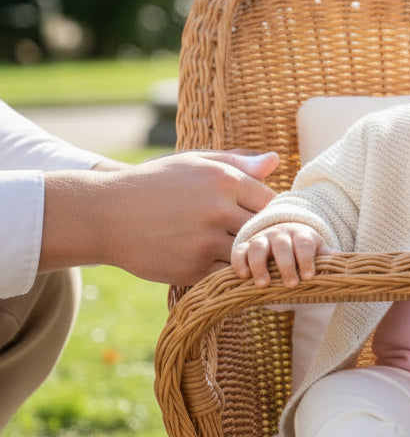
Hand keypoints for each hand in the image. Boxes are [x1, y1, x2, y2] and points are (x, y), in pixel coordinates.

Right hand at [41, 150, 278, 285]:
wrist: (107, 214)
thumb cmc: (157, 183)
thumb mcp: (195, 162)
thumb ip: (237, 162)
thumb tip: (276, 162)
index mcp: (223, 179)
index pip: (270, 200)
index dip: (270, 210)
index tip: (263, 216)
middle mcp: (218, 210)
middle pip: (263, 229)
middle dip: (265, 235)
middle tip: (267, 240)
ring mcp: (205, 241)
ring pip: (249, 254)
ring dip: (252, 257)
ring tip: (252, 256)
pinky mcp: (192, 268)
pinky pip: (227, 274)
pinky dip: (231, 273)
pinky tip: (229, 267)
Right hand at [232, 221, 326, 288]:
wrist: (285, 236)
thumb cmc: (305, 251)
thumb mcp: (319, 252)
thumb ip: (332, 261)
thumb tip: (354, 271)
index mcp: (302, 235)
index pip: (304, 244)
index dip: (307, 259)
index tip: (310, 276)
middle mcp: (281, 235)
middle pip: (282, 245)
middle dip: (286, 265)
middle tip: (292, 284)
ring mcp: (262, 239)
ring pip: (258, 247)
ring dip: (260, 265)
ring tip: (264, 285)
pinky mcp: (246, 247)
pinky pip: (239, 251)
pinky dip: (239, 262)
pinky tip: (243, 276)